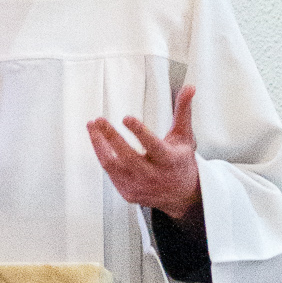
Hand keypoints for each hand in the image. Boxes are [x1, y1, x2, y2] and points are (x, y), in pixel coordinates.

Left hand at [87, 84, 202, 225]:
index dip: (139, 132)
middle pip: (128, 155)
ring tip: (92, 126)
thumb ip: (183, 111)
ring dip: (99, 144)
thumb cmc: (180, 161)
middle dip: (111, 136)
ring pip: (113, 165)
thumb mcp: (184, 136)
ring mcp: (139, 186)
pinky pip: (110, 173)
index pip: (153, 145)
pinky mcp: (128, 193)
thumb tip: (189, 87)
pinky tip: (98, 140)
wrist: (181, 195)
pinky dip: (102, 155)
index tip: (126, 118)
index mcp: (169, 160)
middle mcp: (154, 176)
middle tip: (100, 120)